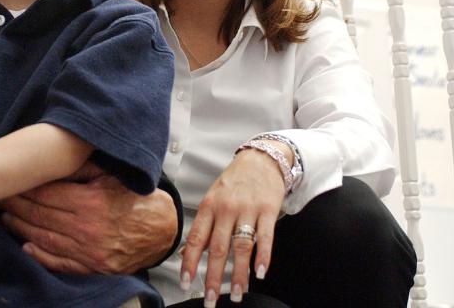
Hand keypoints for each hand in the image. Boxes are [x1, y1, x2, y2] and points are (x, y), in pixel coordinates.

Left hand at [0, 162, 176, 274]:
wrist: (161, 230)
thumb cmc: (135, 199)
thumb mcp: (111, 177)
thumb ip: (81, 170)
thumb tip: (53, 163)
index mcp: (90, 202)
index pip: (46, 194)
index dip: (25, 188)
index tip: (9, 181)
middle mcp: (85, 228)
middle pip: (40, 215)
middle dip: (16, 205)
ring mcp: (87, 251)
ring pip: (44, 238)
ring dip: (20, 227)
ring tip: (5, 217)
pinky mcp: (91, 267)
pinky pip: (59, 262)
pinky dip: (40, 255)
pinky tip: (26, 246)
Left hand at [180, 147, 286, 305]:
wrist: (260, 159)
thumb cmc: (234, 182)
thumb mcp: (212, 198)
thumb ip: (203, 226)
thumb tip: (186, 252)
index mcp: (209, 207)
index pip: (196, 238)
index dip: (190, 262)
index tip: (186, 282)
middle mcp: (226, 209)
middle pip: (218, 248)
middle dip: (213, 277)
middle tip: (210, 299)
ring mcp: (248, 210)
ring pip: (241, 247)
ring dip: (239, 274)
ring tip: (237, 294)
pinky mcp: (268, 210)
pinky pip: (265, 237)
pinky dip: (263, 257)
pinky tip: (260, 273)